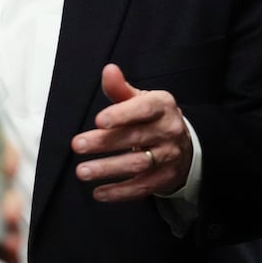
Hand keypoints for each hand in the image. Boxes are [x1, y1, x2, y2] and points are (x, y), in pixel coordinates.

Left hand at [0, 143, 22, 262]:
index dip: (7, 155)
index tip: (7, 164)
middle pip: (7, 188)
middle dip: (14, 199)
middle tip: (7, 211)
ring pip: (10, 217)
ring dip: (15, 227)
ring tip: (9, 241)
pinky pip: (5, 245)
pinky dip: (12, 251)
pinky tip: (11, 258)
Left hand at [70, 63, 192, 202]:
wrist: (184, 145)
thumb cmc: (152, 118)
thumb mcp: (141, 99)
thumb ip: (120, 89)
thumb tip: (108, 70)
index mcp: (163, 106)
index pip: (143, 109)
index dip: (121, 115)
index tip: (98, 121)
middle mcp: (169, 130)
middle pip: (134, 137)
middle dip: (104, 143)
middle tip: (77, 145)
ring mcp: (168, 156)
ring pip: (137, 164)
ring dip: (108, 169)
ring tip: (82, 171)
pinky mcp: (164, 178)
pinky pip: (141, 187)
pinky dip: (119, 192)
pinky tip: (99, 192)